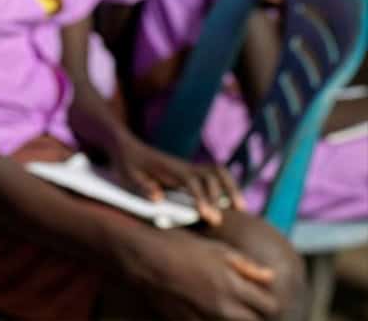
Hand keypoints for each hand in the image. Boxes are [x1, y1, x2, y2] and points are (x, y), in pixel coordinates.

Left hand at [111, 133, 243, 224]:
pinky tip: (234, 202)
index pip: (192, 183)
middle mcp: (184, 166)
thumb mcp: (128, 176)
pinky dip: (228, 185)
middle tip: (219, 221)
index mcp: (170, 169)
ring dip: (231, 187)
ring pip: (218, 172)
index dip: (202, 199)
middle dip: (218, 198)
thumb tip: (157, 199)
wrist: (127, 148)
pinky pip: (216, 174)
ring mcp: (190, 167)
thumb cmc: (127, 165)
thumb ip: (142, 186)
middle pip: (211, 176)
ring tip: (242, 209)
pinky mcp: (191, 171)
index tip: (209, 217)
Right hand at [135, 229, 277, 319]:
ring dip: (236, 318)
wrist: (143, 257)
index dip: (269, 300)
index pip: (270, 305)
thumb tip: (272, 277)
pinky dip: (213, 319)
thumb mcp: (215, 248)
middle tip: (247, 301)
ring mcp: (205, 318)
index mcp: (232, 285)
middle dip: (255, 314)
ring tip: (228, 305)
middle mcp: (222, 307)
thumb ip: (246, 266)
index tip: (262, 294)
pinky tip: (208, 309)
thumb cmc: (179, 246)